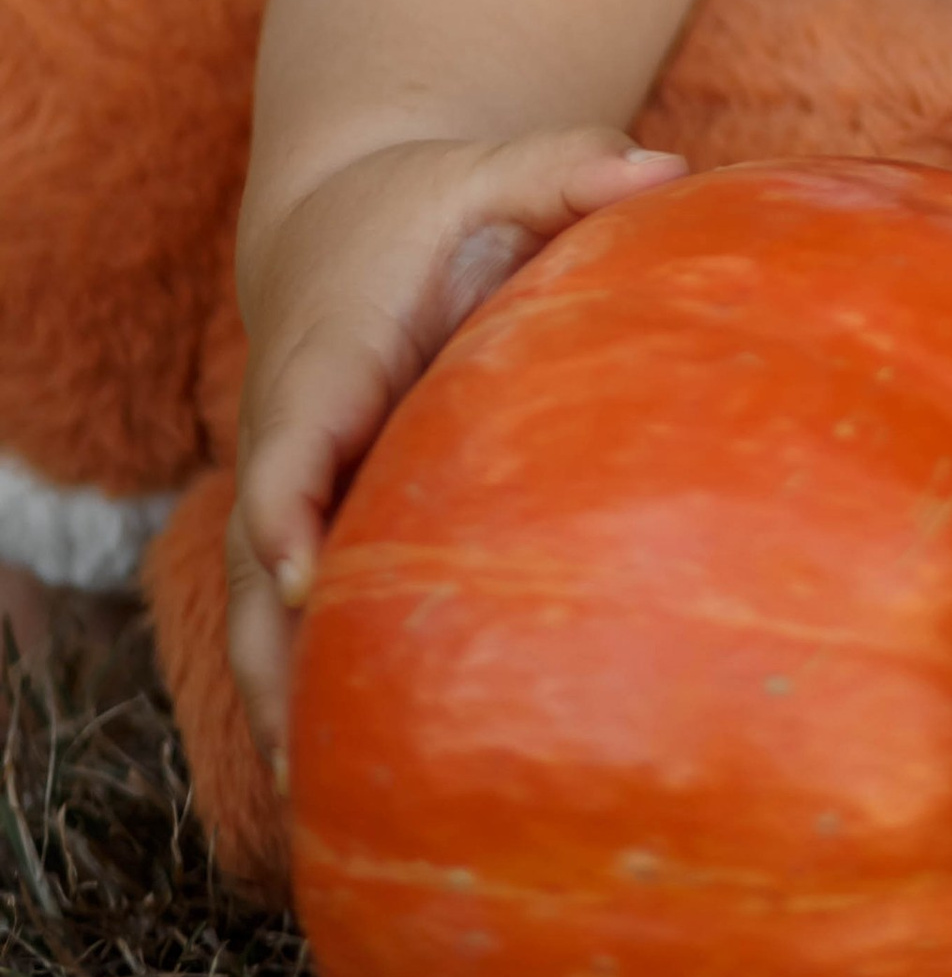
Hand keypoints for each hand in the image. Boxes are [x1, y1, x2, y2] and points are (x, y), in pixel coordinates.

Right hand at [227, 128, 684, 769]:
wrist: (338, 225)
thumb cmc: (437, 208)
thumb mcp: (497, 170)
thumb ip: (570, 165)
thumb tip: (665, 166)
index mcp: (328, 360)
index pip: (292, 440)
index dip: (286, 507)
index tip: (303, 575)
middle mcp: (292, 443)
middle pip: (260, 563)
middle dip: (282, 655)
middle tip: (321, 751)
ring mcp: (292, 499)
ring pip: (262, 621)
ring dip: (290, 708)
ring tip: (337, 812)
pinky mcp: (311, 536)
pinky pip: (293, 629)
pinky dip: (312, 702)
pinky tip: (360, 790)